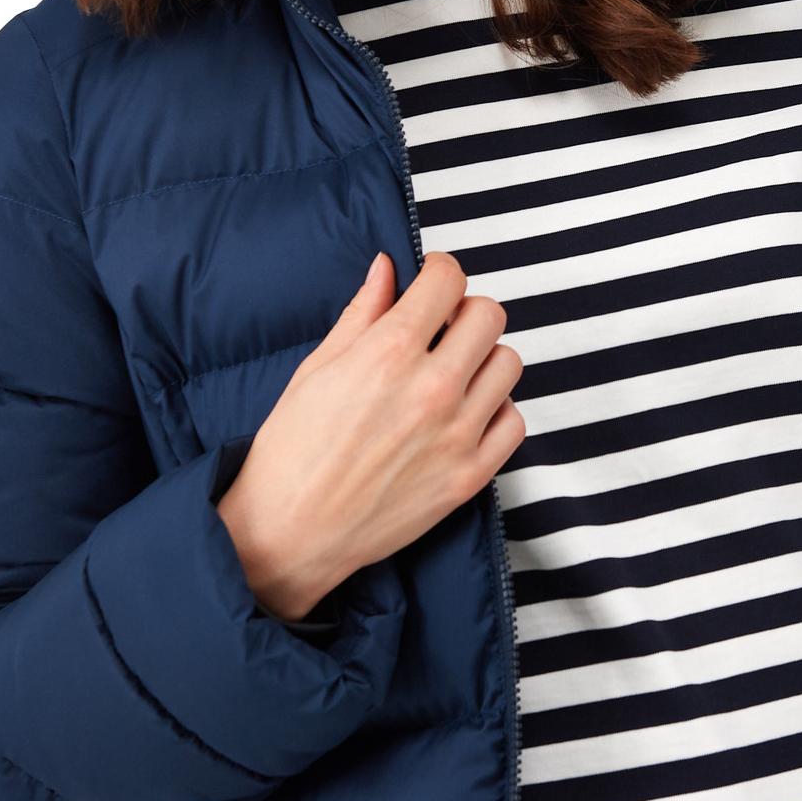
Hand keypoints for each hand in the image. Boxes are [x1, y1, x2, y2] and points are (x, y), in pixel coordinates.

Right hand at [215, 251, 525, 620]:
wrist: (287, 534)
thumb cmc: (293, 449)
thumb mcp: (318, 367)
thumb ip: (363, 311)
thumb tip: (388, 266)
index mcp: (389, 352)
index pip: (449, 280)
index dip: (440, 272)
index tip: (432, 282)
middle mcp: (431, 388)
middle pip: (488, 315)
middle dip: (464, 312)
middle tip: (442, 329)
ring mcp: (457, 434)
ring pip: (508, 363)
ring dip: (483, 359)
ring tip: (453, 373)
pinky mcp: (470, 476)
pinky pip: (514, 421)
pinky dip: (495, 412)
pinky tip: (465, 415)